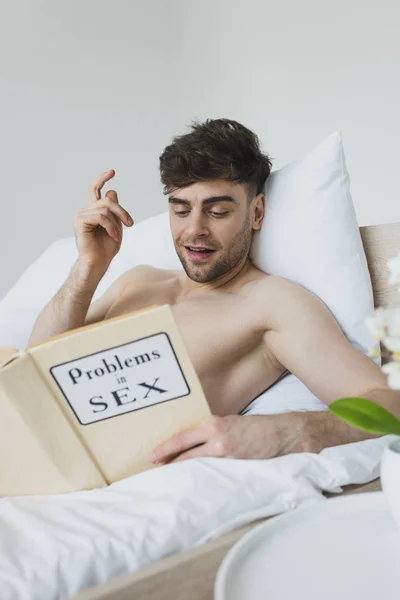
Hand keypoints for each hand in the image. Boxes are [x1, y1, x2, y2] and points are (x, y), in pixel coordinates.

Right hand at [74, 170, 133, 276]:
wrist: (97, 264)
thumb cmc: (106, 249)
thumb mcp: (116, 227)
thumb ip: (115, 211)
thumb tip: (112, 191)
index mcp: (93, 212)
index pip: (96, 190)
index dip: (103, 179)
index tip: (112, 171)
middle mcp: (86, 211)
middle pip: (108, 200)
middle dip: (122, 211)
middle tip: (130, 224)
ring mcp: (81, 215)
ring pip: (105, 208)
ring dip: (117, 222)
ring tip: (118, 235)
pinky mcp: (80, 222)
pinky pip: (100, 216)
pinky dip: (110, 227)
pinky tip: (114, 236)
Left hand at [149, 413, 305, 463]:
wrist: (281, 432)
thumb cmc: (254, 427)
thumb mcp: (229, 422)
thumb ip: (212, 431)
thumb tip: (193, 443)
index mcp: (213, 424)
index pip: (182, 438)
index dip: (165, 448)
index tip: (152, 455)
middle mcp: (217, 438)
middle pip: (185, 454)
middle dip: (168, 463)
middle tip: (153, 470)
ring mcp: (226, 453)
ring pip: (197, 465)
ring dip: (182, 472)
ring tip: (169, 478)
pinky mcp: (236, 466)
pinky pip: (214, 473)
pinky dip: (202, 477)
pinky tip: (195, 483)